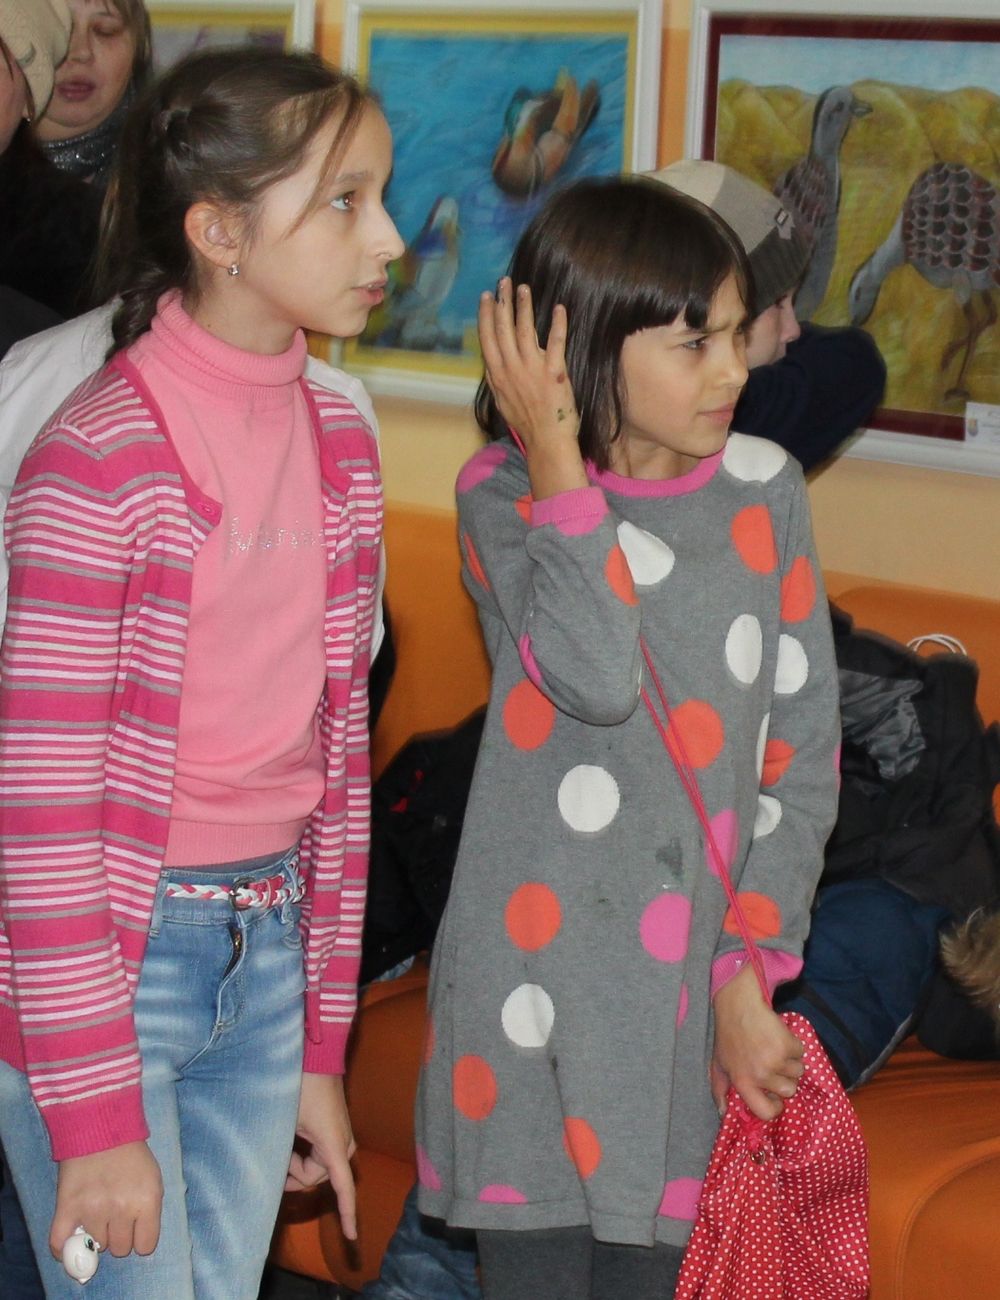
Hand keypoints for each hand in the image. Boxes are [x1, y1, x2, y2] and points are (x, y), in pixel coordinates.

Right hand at [50, 1141, 162, 1261]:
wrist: (100, 1127)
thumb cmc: (132, 1154)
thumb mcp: (153, 1179)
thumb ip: (149, 1212)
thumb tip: (139, 1244)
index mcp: (146, 1201)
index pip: (145, 1246)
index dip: (141, 1239)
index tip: (136, 1229)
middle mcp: (120, 1209)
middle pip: (120, 1249)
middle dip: (120, 1236)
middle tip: (116, 1216)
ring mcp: (92, 1210)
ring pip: (95, 1245)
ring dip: (96, 1234)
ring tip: (97, 1212)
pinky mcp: (67, 1207)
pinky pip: (60, 1243)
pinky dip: (62, 1249)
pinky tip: (70, 1241)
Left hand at [286, 1073, 356, 1240]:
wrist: (317, 1057)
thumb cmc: (302, 1087)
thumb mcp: (287, 1121)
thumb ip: (284, 1152)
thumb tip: (274, 1175)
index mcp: (334, 1146)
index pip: (344, 1187)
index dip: (347, 1214)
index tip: (352, 1238)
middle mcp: (343, 1144)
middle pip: (317, 1177)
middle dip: (296, 1175)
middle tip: (276, 1159)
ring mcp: (342, 1136)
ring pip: (318, 1166)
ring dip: (299, 1162)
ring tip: (282, 1140)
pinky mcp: (337, 1129)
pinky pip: (322, 1154)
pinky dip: (306, 1153)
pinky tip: (293, 1139)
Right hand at [478, 278, 587, 499]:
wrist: (546, 439)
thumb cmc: (526, 423)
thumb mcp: (503, 401)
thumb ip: (497, 379)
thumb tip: (492, 362)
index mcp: (497, 375)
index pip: (488, 338)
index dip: (486, 315)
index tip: (486, 297)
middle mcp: (511, 368)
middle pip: (503, 328)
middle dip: (502, 302)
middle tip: (504, 282)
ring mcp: (532, 369)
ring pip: (525, 330)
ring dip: (523, 306)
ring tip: (523, 288)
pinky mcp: (554, 371)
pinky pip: (556, 342)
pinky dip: (557, 323)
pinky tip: (558, 307)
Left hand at [711, 963, 803, 1120]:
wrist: (739, 1005)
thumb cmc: (728, 1035)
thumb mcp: (718, 1064)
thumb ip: (719, 1091)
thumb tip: (723, 1114)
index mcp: (743, 1082)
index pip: (766, 1113)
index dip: (774, 1108)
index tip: (775, 1097)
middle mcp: (760, 1075)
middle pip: (789, 1091)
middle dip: (784, 1078)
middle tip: (772, 1062)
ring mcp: (775, 1060)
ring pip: (798, 1072)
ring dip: (791, 1061)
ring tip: (774, 1047)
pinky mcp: (787, 1044)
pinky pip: (801, 1054)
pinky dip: (794, 1046)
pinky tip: (779, 1036)